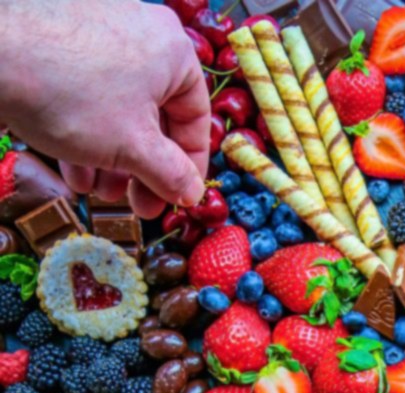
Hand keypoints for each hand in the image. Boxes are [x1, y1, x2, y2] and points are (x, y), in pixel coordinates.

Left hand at [0, 0, 208, 216]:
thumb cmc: (73, 97)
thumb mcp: (134, 149)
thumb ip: (171, 175)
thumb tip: (191, 193)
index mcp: (173, 50)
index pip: (196, 119)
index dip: (188, 168)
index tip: (176, 198)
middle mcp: (142, 32)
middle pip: (155, 116)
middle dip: (143, 168)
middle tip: (136, 205)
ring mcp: (100, 29)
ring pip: (120, 109)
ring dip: (114, 160)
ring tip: (97, 192)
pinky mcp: (63, 37)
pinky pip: (90, 93)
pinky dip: (87, 133)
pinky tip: (74, 168)